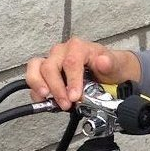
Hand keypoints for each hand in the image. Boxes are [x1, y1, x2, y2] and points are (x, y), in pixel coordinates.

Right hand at [25, 36, 140, 109]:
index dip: (72, 81)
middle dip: (56, 88)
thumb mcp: (116, 65)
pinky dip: (35, 90)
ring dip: (38, 84)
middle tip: (66, 103)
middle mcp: (62, 51)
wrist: (109, 71)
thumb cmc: (110, 66)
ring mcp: (52, 60)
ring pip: (36, 67)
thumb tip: (103, 61)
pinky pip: (34, 78)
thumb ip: (110, 63)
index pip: (71, 62)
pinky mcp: (46, 71)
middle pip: (50, 66)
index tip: (75, 96)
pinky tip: (43, 100)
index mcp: (79, 47)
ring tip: (46, 98)